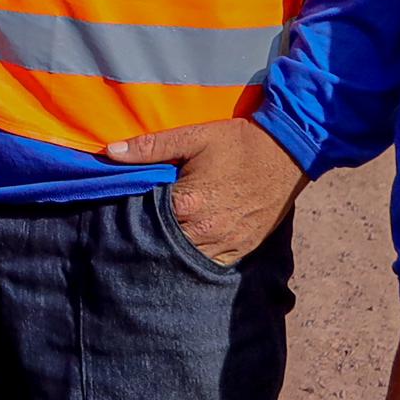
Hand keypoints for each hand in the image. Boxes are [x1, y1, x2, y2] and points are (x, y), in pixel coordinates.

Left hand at [102, 115, 308, 265]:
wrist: (289, 153)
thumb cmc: (239, 142)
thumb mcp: (194, 136)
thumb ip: (151, 147)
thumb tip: (110, 153)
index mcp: (187, 203)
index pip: (145, 218)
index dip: (134, 213)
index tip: (128, 208)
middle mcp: (204, 231)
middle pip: (163, 242)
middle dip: (152, 234)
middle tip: (145, 224)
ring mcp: (225, 244)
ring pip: (185, 257)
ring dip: (174, 248)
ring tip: (166, 235)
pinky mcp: (241, 250)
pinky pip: (210, 263)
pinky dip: (197, 256)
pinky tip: (190, 244)